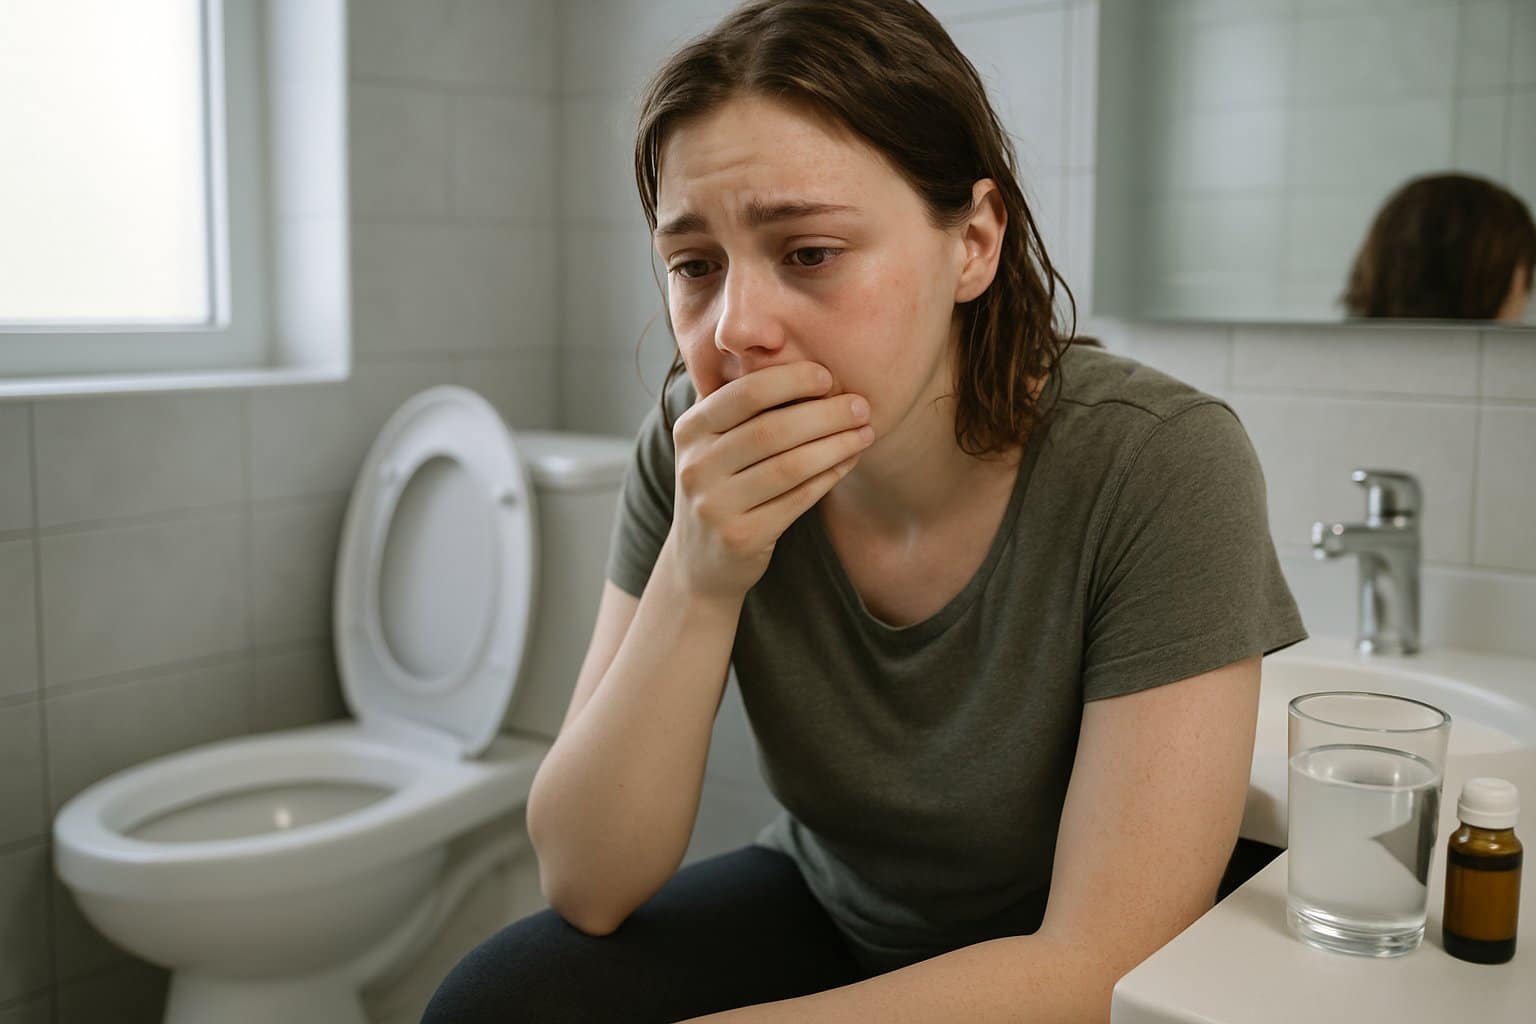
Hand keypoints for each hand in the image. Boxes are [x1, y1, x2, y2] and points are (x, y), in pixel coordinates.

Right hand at [665, 361, 873, 601]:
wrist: (700, 560)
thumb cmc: (722, 486)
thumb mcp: (715, 443)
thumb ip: (743, 407)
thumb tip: (805, 362)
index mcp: (690, 429)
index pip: (745, 393)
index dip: (792, 380)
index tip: (829, 377)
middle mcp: (696, 466)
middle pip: (772, 429)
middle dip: (825, 414)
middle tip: (861, 406)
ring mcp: (715, 505)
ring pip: (789, 466)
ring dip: (835, 445)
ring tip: (865, 433)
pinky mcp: (741, 537)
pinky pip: (797, 500)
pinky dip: (829, 477)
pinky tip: (849, 462)